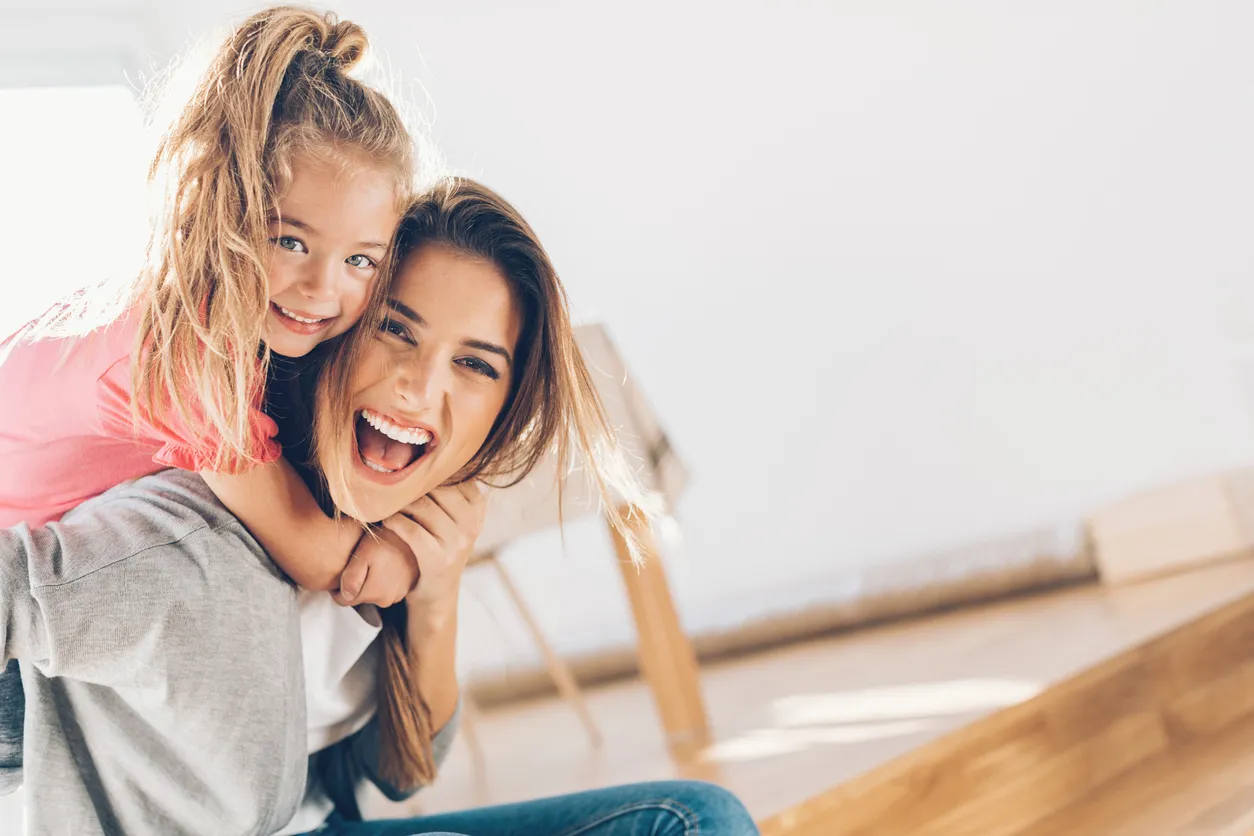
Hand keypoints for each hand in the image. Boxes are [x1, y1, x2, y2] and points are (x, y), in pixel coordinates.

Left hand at [333, 528, 417, 607]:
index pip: (344, 600)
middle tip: (360, 563)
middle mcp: (387, 599)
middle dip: (356, 585)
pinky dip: (382, 580)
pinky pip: (386, 589)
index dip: (338, 588)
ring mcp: (398, 595)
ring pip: (373, 594)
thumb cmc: (386, 540)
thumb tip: (345, 597)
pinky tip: (384, 565)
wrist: (412, 533)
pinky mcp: (406, 589)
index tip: (341, 572)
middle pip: (359, 598)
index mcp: (374, 593)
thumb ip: (351, 578)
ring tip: (373, 562)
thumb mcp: (363, 554)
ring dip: (370, 583)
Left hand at [380, 481, 485, 614]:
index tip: (407, 469)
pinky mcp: (439, 559)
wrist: (438, 591)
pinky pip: (411, 530)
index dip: (426, 470)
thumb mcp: (453, 516)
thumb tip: (423, 450)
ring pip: (422, 506)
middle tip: (390, 483)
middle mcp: (473, 523)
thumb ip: (446, 488)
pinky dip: (393, 521)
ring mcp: (458, 542)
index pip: (452, 474)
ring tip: (386, 501)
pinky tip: (386, 520)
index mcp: (478, 506)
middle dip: (410, 485)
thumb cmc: (439, 543)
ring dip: (398, 502)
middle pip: (437, 488)